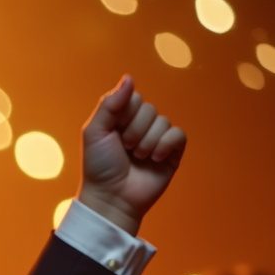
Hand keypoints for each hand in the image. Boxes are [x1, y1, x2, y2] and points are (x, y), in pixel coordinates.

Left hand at [77, 75, 186, 234]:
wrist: (112, 197)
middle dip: (135, 131)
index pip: (134, 98)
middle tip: (125, 149)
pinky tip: (155, 160)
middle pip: (150, 109)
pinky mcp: (173, 152)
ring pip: (163, 122)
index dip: (124, 115)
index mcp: (122, 118)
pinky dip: (166, 146)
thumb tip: (129, 77)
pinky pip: (179, 134)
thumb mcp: (95, 132)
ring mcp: (157, 138)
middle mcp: (141, 125)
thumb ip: (110, 104)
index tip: (113, 134)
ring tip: (137, 159)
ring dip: (147, 142)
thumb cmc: (99, 166)